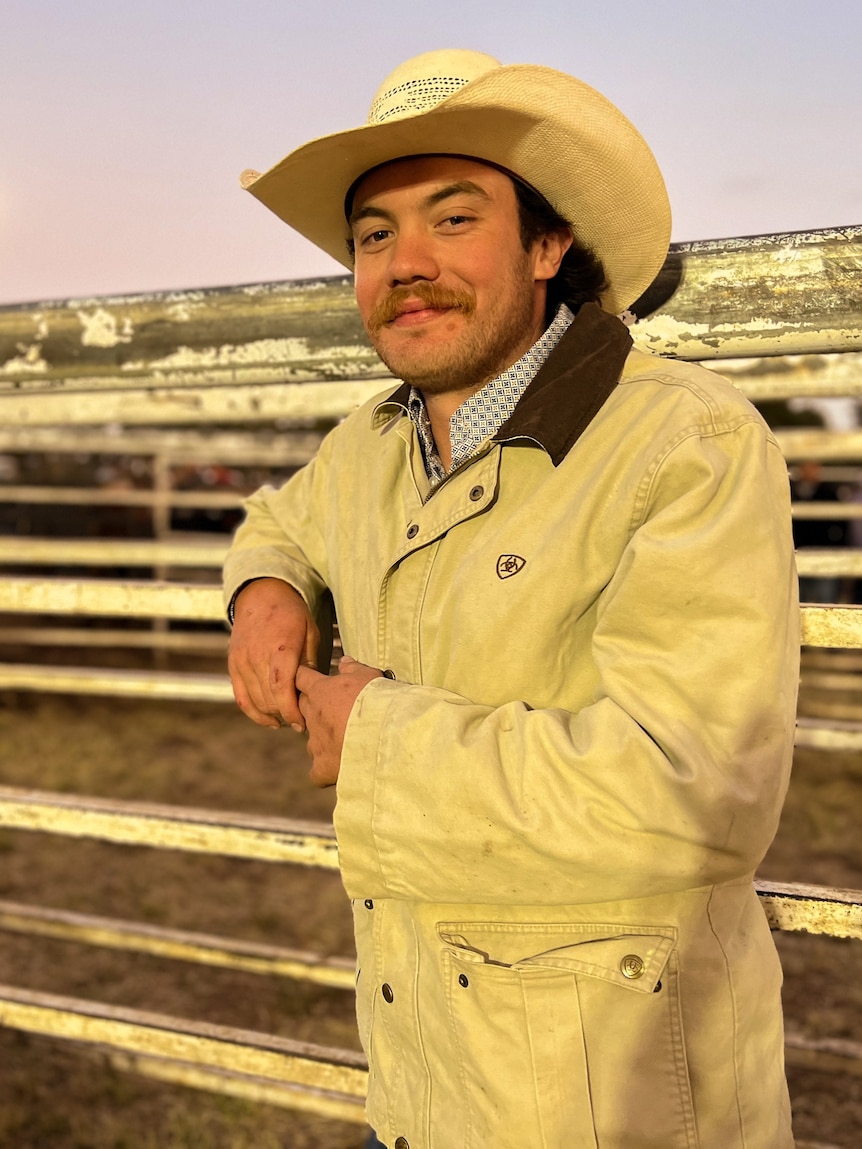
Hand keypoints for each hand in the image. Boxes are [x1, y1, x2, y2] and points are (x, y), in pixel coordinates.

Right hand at [228, 578, 319, 729]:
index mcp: (280, 648)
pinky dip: (254, 713)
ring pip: (256, 701)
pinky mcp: (233, 666)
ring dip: (273, 715)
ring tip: (289, 719)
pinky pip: (241, 698)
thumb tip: (314, 693)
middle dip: (286, 715)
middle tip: (302, 722)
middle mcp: (257, 656)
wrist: (261, 596)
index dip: (291, 711)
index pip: (281, 688)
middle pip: (269, 699)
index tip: (302, 723)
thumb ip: (309, 663)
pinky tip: (270, 721)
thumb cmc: (291, 615)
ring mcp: (242, 662)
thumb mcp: (309, 633)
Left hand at [296, 656, 382, 786]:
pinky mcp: (323, 766)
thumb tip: (343, 661)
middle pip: (302, 708)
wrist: (385, 732)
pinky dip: (324, 771)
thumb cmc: (377, 699)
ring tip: (344, 740)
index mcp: (320, 691)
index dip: (306, 678)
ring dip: (322, 738)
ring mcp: (316, 742)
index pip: (301, 678)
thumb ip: (352, 668)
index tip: (312, 679)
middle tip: (335, 709)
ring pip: (311, 739)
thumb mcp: (368, 675)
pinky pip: (316, 772)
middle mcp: (312, 715)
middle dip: (314, 707)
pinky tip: (336, 770)